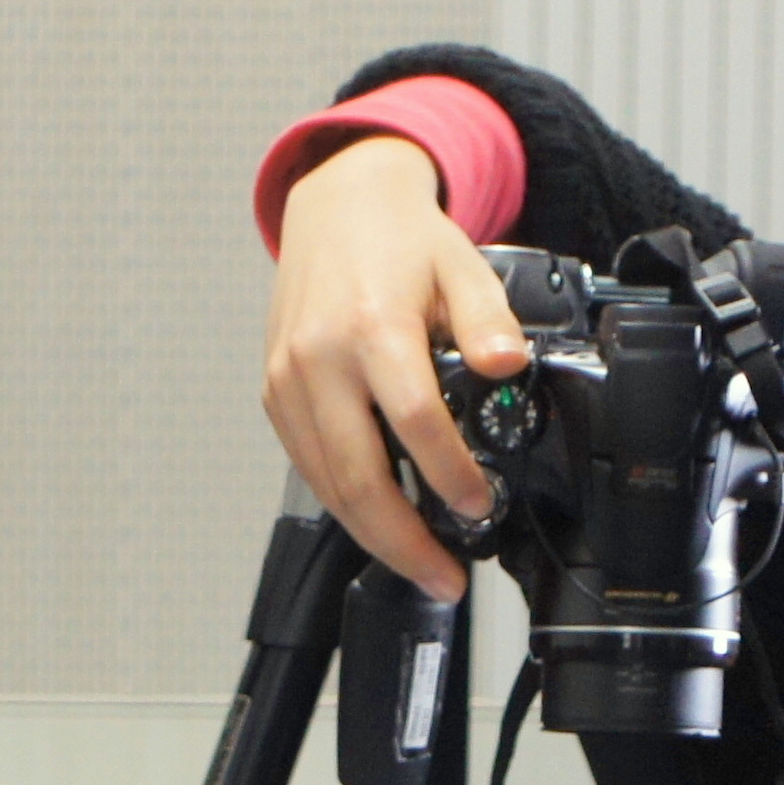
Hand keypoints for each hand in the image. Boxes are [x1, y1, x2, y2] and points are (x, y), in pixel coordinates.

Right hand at [263, 133, 530, 600]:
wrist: (333, 207)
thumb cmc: (398, 240)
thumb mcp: (461, 264)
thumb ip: (488, 319)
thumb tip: (508, 364)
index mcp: (370, 327)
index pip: (411, 420)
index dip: (447, 473)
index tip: (477, 506)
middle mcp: (318, 360)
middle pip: (357, 477)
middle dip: (404, 541)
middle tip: (445, 577)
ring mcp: (288, 383)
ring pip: (328, 485)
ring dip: (375, 536)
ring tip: (422, 565)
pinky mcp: (275, 397)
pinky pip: (310, 467)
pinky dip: (346, 504)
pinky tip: (382, 522)